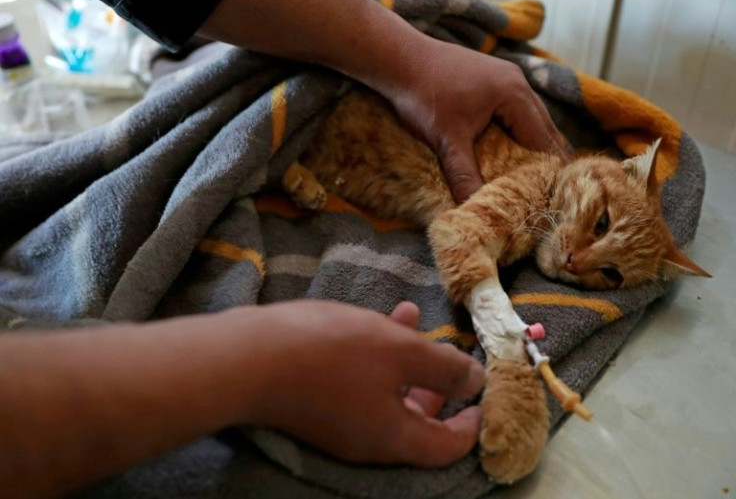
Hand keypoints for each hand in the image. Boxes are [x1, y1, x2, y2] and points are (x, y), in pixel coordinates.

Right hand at [236, 300, 483, 466]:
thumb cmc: (331, 353)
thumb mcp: (401, 352)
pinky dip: (375, 356)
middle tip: (449, 355)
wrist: (246, 358)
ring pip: (385, 395)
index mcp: (394, 438)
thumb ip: (444, 368)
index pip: (446, 447)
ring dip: (404, 358)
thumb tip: (475, 382)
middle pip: (416, 422)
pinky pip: (358, 385)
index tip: (482, 396)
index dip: (471, 424)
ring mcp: (337, 424)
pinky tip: (376, 319)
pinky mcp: (314, 403)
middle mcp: (367, 441)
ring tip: (412, 317)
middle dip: (437, 384)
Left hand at [382, 39, 567, 202]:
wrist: (399, 60)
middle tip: (545, 188)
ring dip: (529, 142)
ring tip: (531, 173)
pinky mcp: (490, 79)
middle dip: (543, 156)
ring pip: (528, 116)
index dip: (547, 167)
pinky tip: (508, 146)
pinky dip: (514, 129)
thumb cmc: (424, 96)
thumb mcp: (446, 140)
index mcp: (515, 95)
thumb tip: (471, 208)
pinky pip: (513, 109)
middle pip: (543, 126)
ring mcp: (504, 77)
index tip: (550, 192)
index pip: (543, 138)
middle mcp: (517, 82)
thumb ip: (463, 174)